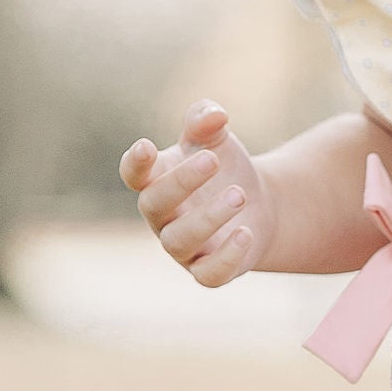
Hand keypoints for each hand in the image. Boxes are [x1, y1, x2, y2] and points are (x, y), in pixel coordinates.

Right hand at [119, 101, 272, 287]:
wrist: (257, 205)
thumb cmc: (224, 168)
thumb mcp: (216, 138)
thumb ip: (207, 121)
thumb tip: (215, 115)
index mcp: (156, 181)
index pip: (134, 175)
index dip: (135, 164)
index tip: (147, 147)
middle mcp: (162, 217)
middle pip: (153, 204)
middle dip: (181, 182)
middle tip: (212, 159)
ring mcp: (183, 247)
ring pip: (179, 240)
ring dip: (207, 218)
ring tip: (239, 194)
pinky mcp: (208, 270)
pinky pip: (208, 275)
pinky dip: (225, 257)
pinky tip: (246, 233)